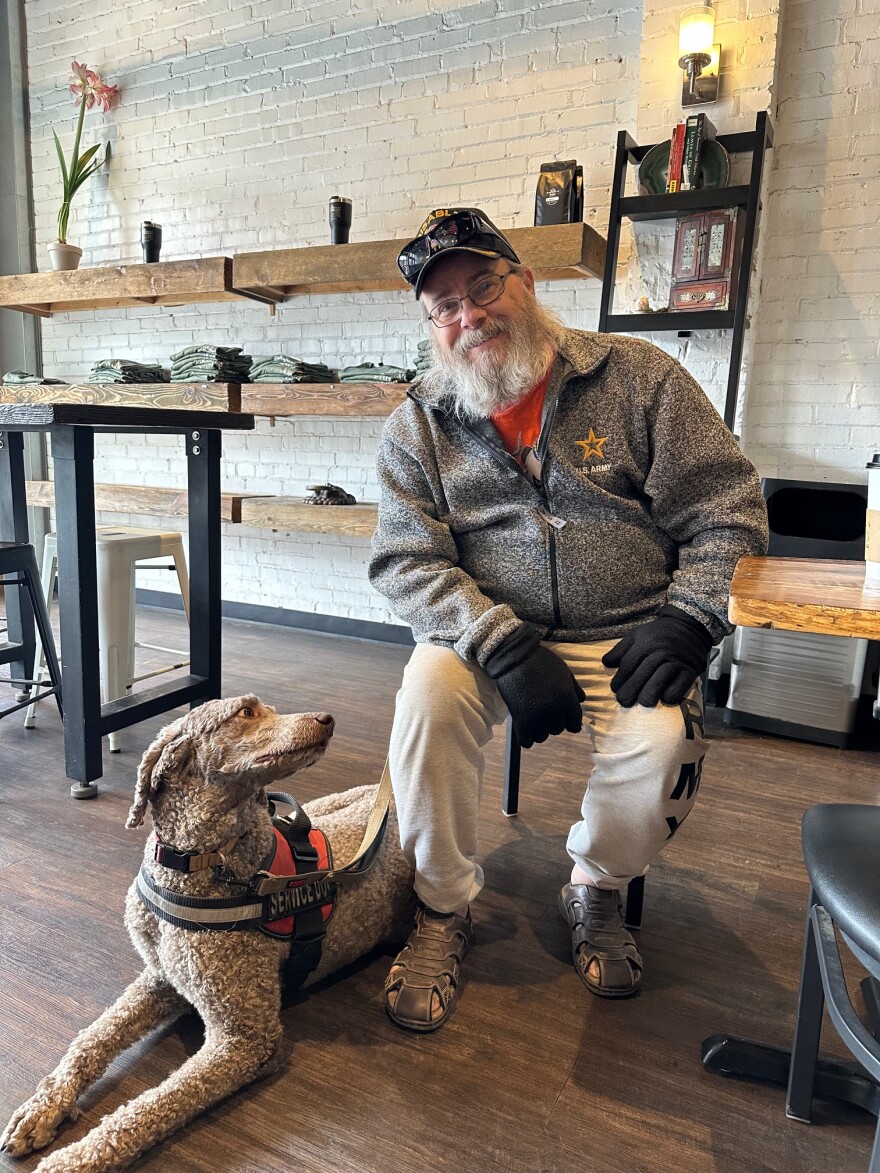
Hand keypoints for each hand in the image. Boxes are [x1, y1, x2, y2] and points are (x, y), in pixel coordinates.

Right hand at [485, 626, 584, 747]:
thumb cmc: (541, 661)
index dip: (569, 722)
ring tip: (533, 719)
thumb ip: (574, 688)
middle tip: (544, 712)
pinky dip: (526, 738)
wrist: (515, 657)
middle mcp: (556, 712)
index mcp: (568, 700)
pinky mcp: (521, 720)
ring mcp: (538, 717)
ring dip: (538, 730)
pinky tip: (524, 730)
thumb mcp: (564, 670)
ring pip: (542, 737)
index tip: (563, 719)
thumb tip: (582, 700)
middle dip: (553, 723)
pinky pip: (526, 741)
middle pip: (558, 730)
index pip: (575, 724)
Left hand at [602, 605, 713, 707]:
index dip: (619, 680)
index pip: (628, 665)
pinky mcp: (691, 670)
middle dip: (629, 692)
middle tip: (623, 701)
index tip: (614, 689)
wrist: (689, 626)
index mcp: (645, 643)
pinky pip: (679, 688)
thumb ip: (620, 649)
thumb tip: (606, 664)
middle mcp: (661, 652)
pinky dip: (670, 695)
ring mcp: (676, 661)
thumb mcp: (637, 635)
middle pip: (641, 676)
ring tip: (643, 702)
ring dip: (648, 696)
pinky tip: (664, 698)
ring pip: (658, 683)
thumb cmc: (658, 634)